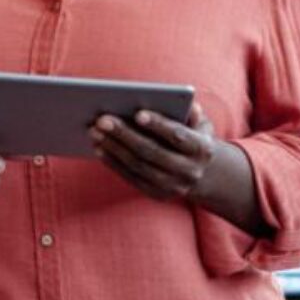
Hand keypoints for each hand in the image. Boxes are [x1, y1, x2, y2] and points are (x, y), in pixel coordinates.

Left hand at [89, 104, 219, 202]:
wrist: (204, 174)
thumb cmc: (196, 138)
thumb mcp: (202, 124)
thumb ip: (193, 112)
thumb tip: (187, 104)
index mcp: (202, 149)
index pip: (178, 136)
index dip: (159, 125)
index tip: (138, 113)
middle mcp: (189, 171)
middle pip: (152, 152)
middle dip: (125, 134)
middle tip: (102, 119)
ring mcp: (173, 186)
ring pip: (138, 166)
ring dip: (114, 148)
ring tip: (94, 132)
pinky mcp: (158, 195)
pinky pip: (132, 178)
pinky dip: (114, 163)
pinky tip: (99, 148)